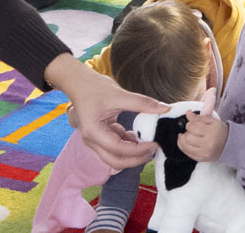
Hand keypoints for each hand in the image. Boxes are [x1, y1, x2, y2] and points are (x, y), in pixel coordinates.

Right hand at [43, 54, 166, 171]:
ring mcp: (95, 141)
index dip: (138, 150)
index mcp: (93, 132)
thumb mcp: (120, 94)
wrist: (79, 84)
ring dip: (133, 153)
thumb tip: (165, 109)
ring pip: (116, 157)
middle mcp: (92, 141)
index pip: (118, 149)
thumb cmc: (95, 88)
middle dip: (136, 159)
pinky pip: (116, 147)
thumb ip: (143, 103)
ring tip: (150, 143)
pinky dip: (129, 145)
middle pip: (115, 161)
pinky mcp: (101, 137)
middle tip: (154, 149)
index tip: (154, 144)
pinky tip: (139, 135)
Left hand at [178, 92, 229, 162]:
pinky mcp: (201, 159)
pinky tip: (185, 142)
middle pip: (188, 137)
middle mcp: (208, 143)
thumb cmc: (219, 131)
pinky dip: (183, 147)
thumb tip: (188, 113)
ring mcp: (204, 153)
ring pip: (185, 146)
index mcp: (211, 131)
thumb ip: (198, 117)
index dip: (189, 124)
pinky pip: (187, 153)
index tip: (191, 124)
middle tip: (190, 130)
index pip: (192, 127)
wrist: (228, 144)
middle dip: (186, 132)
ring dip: (183, 140)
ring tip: (187, 136)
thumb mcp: (211, 121)